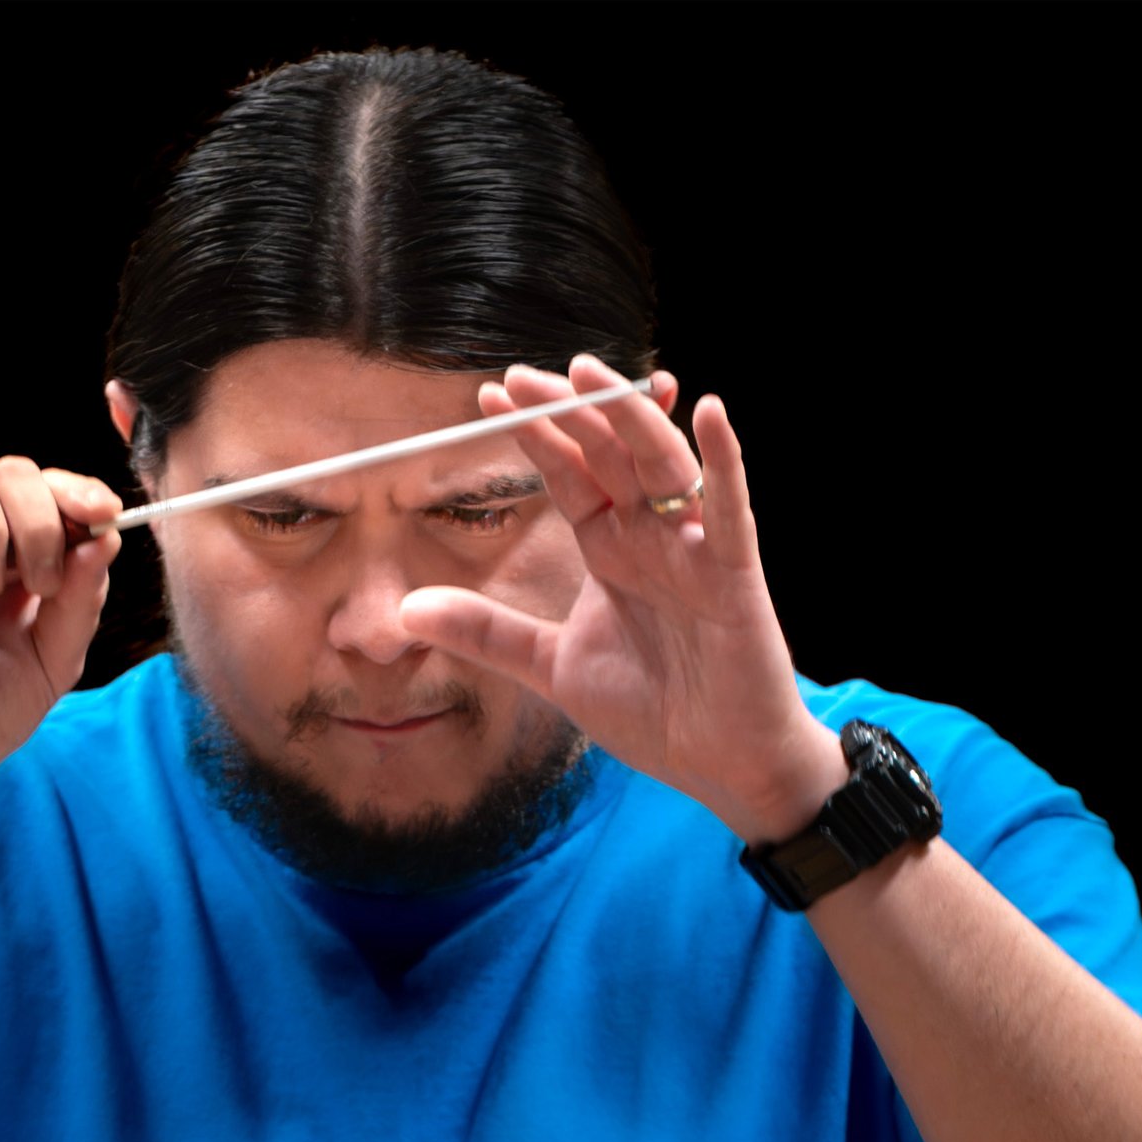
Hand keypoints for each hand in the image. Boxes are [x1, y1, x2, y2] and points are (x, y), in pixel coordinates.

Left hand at [397, 356, 845, 843]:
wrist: (721, 767)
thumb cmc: (654, 713)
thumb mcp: (552, 668)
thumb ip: (488, 633)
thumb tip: (407, 612)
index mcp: (611, 551)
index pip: (570, 474)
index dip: (535, 434)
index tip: (490, 395)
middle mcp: (652, 539)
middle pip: (610, 456)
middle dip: (569, 412)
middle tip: (522, 376)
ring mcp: (695, 553)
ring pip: (663, 466)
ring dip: (629, 416)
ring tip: (591, 373)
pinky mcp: (735, 579)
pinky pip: (731, 511)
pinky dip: (724, 461)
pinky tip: (709, 412)